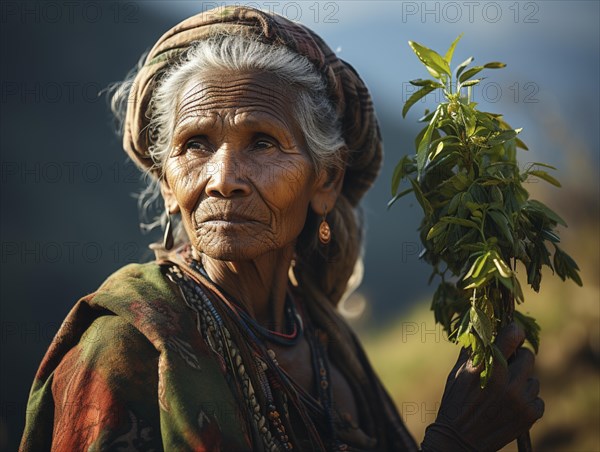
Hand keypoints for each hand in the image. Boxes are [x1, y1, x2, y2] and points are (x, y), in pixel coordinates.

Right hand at [422, 322, 543, 451]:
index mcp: (484, 368)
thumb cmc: (456, 402)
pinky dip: (527, 400)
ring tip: (506, 392)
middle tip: (509, 365)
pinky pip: (537, 398)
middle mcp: (503, 382)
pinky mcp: (529, 415)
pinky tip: (511, 405)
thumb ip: (473, 350)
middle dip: (519, 358)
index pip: (510, 338)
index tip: (515, 330)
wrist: (460, 440)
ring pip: (533, 379)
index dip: (515, 331)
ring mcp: (518, 399)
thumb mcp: (458, 373)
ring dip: (522, 382)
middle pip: (528, 356)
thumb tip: (482, 327)